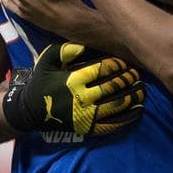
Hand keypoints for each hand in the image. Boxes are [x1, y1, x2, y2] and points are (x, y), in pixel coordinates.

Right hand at [3, 42, 144, 136]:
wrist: (30, 112)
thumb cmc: (41, 83)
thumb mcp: (46, 61)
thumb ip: (63, 51)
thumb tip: (83, 44)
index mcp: (73, 80)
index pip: (102, 70)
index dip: (117, 65)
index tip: (125, 62)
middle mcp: (82, 98)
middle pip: (113, 86)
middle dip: (128, 79)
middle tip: (137, 74)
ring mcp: (87, 115)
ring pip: (117, 105)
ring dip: (132, 96)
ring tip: (142, 89)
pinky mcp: (89, 128)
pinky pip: (113, 123)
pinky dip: (128, 116)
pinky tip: (138, 109)